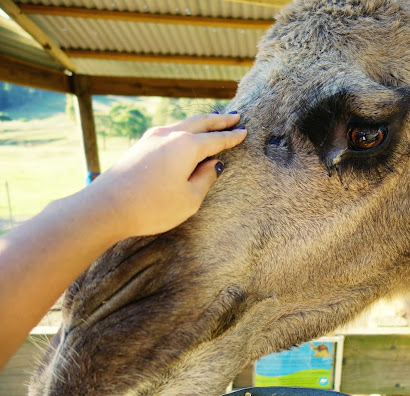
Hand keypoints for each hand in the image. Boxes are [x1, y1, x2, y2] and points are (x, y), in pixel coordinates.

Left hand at [87, 112, 246, 237]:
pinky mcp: (140, 145)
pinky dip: (184, 129)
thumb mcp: (189, 199)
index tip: (244, 132)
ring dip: (200, 121)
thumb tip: (213, 164)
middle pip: (200, 122)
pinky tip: (184, 134)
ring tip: (211, 121)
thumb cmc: (152, 207)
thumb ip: (205, 178)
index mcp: (187, 146)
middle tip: (234, 117)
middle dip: (219, 120)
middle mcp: (170, 135)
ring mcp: (152, 138)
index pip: (216, 140)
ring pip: (183, 123)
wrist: (106, 207)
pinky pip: (169, 130)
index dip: (232, 137)